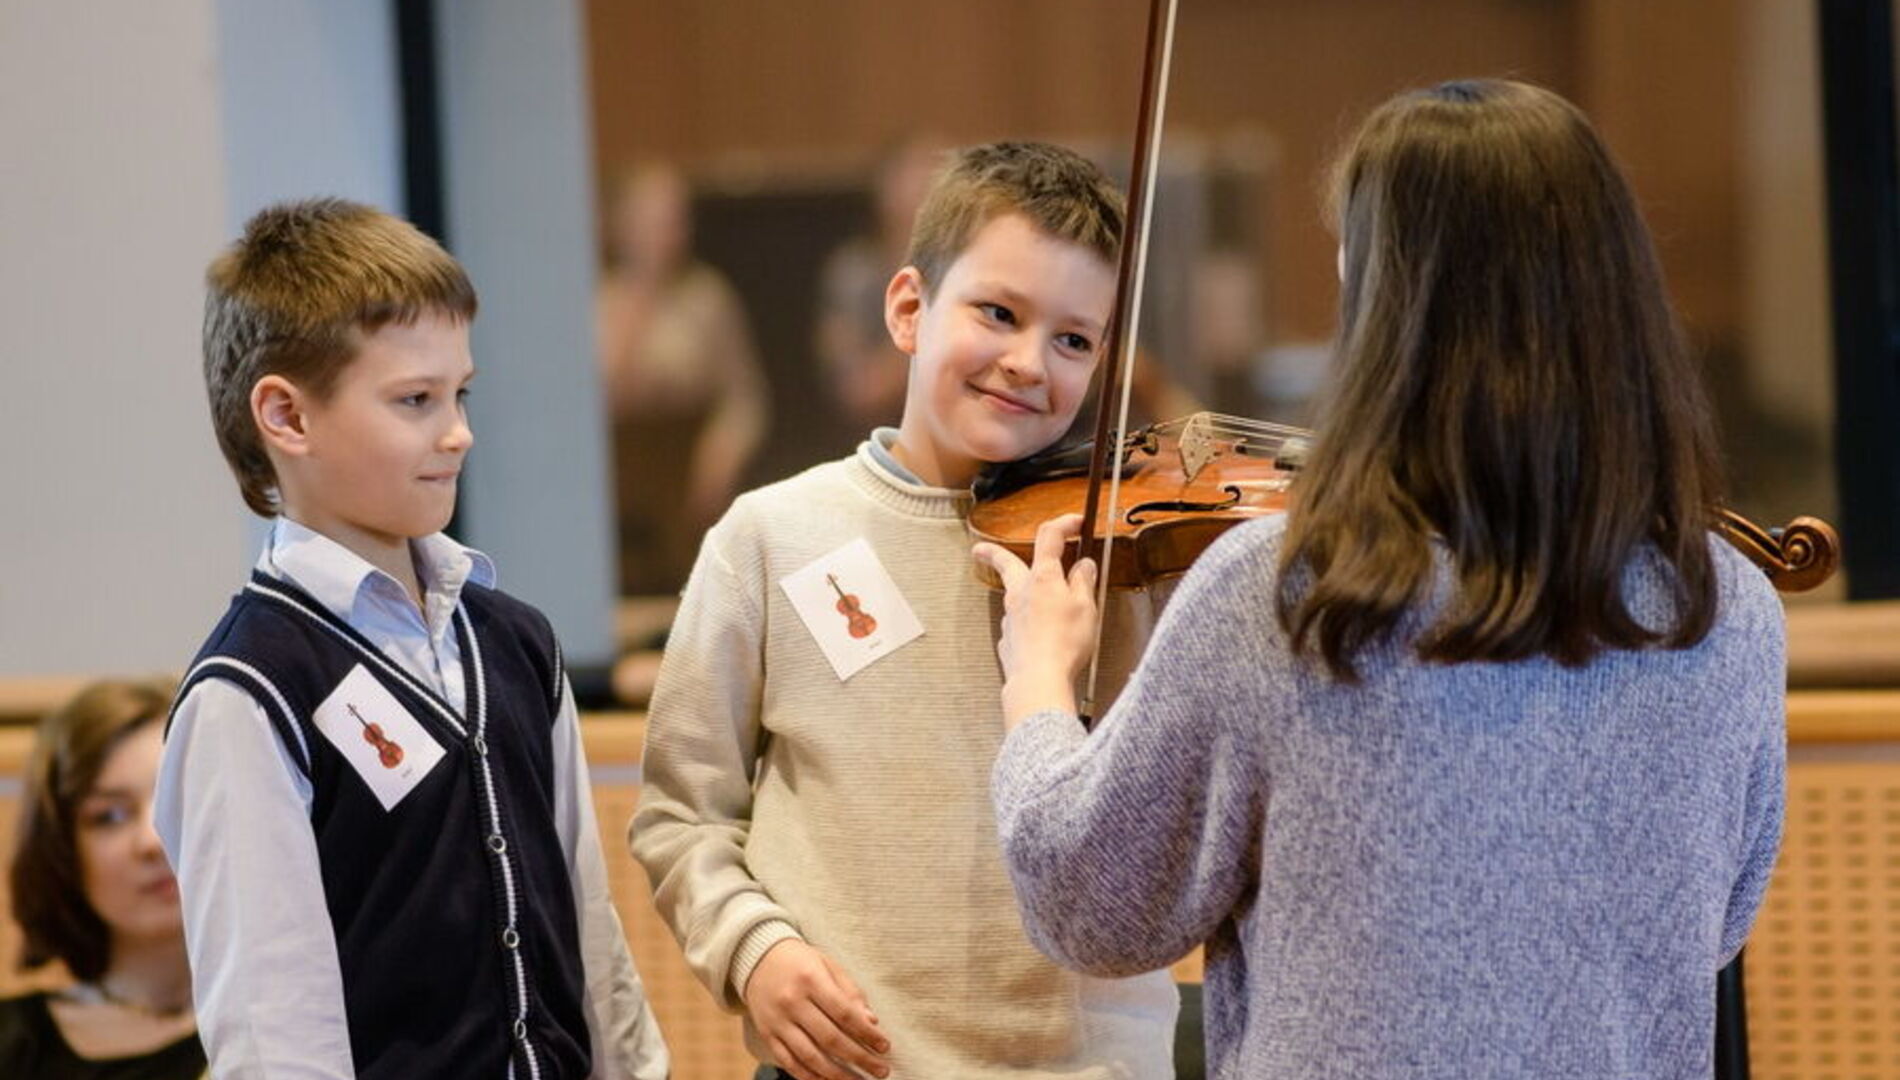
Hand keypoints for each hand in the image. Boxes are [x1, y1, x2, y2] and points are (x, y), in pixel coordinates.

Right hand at [743, 939, 889, 1079]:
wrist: (757, 958)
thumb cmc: (801, 962)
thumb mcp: (828, 966)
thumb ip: (850, 993)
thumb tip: (871, 1022)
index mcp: (811, 979)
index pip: (844, 1013)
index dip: (867, 1033)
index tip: (885, 1046)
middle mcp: (792, 1001)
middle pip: (830, 1039)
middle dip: (859, 1058)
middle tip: (881, 1070)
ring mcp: (777, 1021)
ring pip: (810, 1056)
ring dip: (837, 1075)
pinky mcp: (766, 1034)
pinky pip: (788, 1062)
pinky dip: (809, 1076)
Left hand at [971, 513, 1098, 726]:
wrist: (1038, 679)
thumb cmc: (1064, 644)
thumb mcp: (1086, 607)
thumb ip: (1084, 582)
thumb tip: (1084, 566)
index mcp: (1043, 578)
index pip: (1049, 537)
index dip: (1063, 523)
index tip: (1075, 521)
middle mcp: (1020, 592)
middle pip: (1006, 563)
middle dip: (993, 552)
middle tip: (978, 549)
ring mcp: (1011, 617)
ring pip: (1012, 594)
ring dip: (1019, 589)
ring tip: (1034, 595)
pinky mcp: (1009, 640)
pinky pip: (1016, 623)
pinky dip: (1026, 621)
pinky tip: (1039, 632)